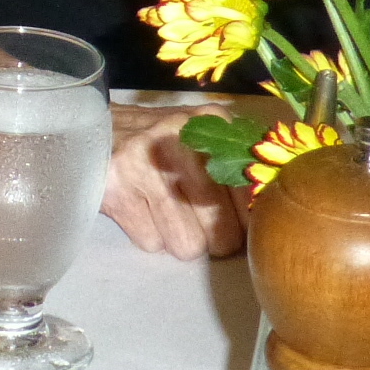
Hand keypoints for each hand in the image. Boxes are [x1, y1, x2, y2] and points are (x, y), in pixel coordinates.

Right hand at [103, 104, 243, 258]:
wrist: (95, 127)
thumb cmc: (163, 142)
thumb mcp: (206, 138)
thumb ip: (242, 166)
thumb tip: (275, 216)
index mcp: (214, 122)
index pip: (254, 199)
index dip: (245, 220)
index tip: (232, 217)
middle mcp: (182, 139)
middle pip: (224, 235)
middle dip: (212, 238)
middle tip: (195, 217)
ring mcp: (145, 163)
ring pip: (188, 246)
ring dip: (178, 238)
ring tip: (165, 210)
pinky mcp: (115, 187)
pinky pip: (151, 243)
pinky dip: (148, 233)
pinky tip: (141, 206)